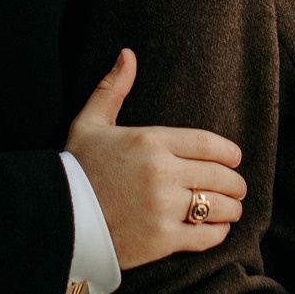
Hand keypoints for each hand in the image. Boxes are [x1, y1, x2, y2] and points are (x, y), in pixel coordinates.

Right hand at [65, 48, 247, 268]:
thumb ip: (112, 89)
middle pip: (220, 176)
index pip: (209, 144)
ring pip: (218, 206)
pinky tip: (218, 228)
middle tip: (238, 187)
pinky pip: (206, 236)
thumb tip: (127, 54)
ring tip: (232, 208)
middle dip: (235, 182)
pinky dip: (218, 232)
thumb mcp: (89, 123)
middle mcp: (162, 173)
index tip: (235, 159)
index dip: (230, 153)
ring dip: (232, 208)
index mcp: (150, 141)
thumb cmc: (76, 169)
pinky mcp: (162, 239)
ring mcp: (163, 207)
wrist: (56, 218)